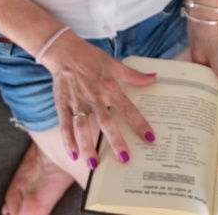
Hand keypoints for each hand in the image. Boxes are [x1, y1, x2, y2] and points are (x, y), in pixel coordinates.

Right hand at [40, 31, 157, 168]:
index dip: (140, 124)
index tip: (150, 138)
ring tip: (94, 165)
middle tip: (124, 159)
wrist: (64, 52)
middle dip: (116, 142)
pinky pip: (65, 125)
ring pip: (83, 128)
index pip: (128, 109)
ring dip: (88, 147)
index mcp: (110, 88)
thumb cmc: (91, 58)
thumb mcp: (114, 65)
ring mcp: (78, 102)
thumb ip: (134, 75)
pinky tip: (73, 155)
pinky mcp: (63, 105)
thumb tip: (154, 77)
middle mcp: (95, 97)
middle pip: (107, 122)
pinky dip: (68, 141)